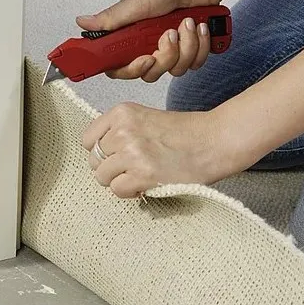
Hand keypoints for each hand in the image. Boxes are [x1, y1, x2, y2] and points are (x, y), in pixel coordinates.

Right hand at [76, 0, 227, 81]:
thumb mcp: (136, 2)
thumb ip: (110, 19)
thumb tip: (82, 23)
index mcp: (132, 38)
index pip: (122, 68)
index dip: (132, 69)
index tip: (145, 58)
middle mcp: (150, 45)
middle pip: (152, 73)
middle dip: (166, 55)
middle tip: (170, 33)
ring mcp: (172, 49)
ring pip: (177, 69)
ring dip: (187, 46)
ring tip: (189, 22)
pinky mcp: (192, 48)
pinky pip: (196, 63)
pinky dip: (202, 45)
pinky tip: (201, 26)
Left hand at [82, 102, 230, 197]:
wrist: (215, 141)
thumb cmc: (187, 132)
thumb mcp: (146, 118)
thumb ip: (121, 130)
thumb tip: (99, 152)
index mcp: (122, 113)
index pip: (88, 139)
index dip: (101, 151)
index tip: (115, 156)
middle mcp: (123, 131)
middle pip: (94, 160)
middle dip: (110, 168)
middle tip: (132, 168)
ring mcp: (131, 153)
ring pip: (103, 177)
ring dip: (119, 181)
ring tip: (141, 175)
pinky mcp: (142, 174)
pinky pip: (118, 190)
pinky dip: (130, 191)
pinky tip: (146, 184)